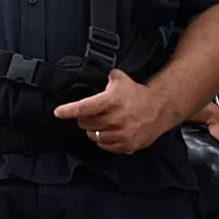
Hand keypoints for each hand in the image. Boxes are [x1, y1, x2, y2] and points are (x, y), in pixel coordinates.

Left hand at [53, 69, 169, 154]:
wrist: (160, 109)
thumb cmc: (138, 95)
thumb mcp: (120, 79)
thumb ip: (104, 76)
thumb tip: (89, 73)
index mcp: (111, 101)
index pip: (83, 108)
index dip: (68, 111)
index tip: (58, 112)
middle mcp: (115, 119)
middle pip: (85, 123)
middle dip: (85, 118)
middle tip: (93, 114)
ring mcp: (121, 134)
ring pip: (93, 135)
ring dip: (94, 129)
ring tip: (104, 122)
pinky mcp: (127, 145)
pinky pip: (104, 146)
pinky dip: (104, 140)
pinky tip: (111, 131)